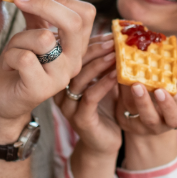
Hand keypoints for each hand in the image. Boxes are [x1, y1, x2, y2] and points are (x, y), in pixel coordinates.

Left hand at [0, 0, 95, 141]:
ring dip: (19, 38)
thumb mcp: (29, 34)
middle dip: (44, 5)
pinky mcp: (40, 89)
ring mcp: (60, 77)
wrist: (1, 101)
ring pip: (44, 38)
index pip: (86, 13)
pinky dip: (10, 55)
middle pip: (75, 23)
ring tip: (15, 51)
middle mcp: (74, 61)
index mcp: (75, 46)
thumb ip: (36, 13)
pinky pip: (25, 57)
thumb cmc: (17, 66)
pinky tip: (10, 66)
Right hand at [56, 34, 120, 156]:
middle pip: (73, 64)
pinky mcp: (80, 119)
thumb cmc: (104, 108)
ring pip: (80, 78)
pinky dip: (104, 83)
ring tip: (117, 54)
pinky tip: (117, 74)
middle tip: (114, 40)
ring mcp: (68, 106)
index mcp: (61, 78)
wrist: (103, 143)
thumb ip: (102, 61)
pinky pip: (90, 97)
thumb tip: (116, 35)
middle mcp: (59, 91)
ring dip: (100, 64)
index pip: (71, 54)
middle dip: (95, 49)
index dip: (90, 42)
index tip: (109, 34)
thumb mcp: (101, 80)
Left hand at [116, 64, 176, 135]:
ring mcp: (137, 125)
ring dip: (127, 93)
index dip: (167, 105)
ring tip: (127, 79)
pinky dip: (120, 90)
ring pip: (131, 111)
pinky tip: (119, 75)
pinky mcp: (123, 120)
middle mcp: (156, 126)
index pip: (173, 117)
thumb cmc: (169, 100)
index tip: (159, 90)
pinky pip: (120, 106)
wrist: (150, 116)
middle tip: (137, 85)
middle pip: (149, 119)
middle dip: (143, 102)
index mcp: (173, 119)